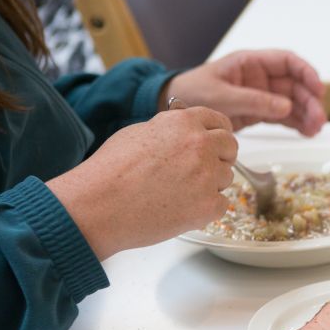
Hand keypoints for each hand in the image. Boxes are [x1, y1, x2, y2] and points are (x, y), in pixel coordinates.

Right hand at [47, 107, 235, 259]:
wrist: (99, 205)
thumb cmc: (111, 170)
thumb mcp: (139, 132)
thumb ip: (170, 130)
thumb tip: (184, 133)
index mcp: (184, 123)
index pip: (220, 122)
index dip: (218, 133)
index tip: (217, 142)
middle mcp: (200, 145)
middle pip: (230, 147)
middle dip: (221, 156)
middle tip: (204, 169)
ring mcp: (207, 176)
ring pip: (226, 177)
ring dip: (211, 184)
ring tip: (179, 191)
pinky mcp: (208, 205)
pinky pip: (221, 204)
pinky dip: (206, 208)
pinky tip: (182, 208)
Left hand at [163, 50, 327, 135]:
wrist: (176, 107)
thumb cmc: (193, 92)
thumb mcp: (221, 96)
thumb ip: (253, 100)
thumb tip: (285, 106)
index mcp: (251, 63)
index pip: (287, 62)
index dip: (306, 73)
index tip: (318, 89)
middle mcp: (261, 77)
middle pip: (295, 85)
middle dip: (309, 100)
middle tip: (319, 119)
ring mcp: (262, 95)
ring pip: (293, 102)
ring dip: (307, 114)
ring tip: (315, 130)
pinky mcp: (260, 112)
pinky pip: (284, 116)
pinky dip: (297, 124)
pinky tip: (307, 132)